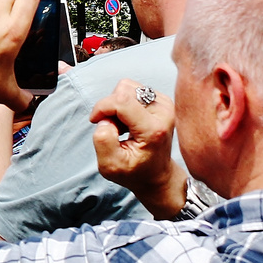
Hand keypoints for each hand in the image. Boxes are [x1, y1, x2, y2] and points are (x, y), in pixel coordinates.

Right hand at [90, 79, 184, 217]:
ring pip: (127, 87)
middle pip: (124, 90)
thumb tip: (104, 119)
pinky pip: (133, 89)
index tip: (96, 123)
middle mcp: (164, 112)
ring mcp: (165, 105)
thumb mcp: (110, 165)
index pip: (122, 100)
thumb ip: (102, 140)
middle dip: (109, 106)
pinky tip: (127, 120)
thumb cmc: (134, 172)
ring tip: (120, 125)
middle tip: (112, 128)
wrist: (157, 175)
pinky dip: (123, 103)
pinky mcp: (162, 101)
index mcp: (154, 129)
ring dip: (116, 104)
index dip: (101, 108)